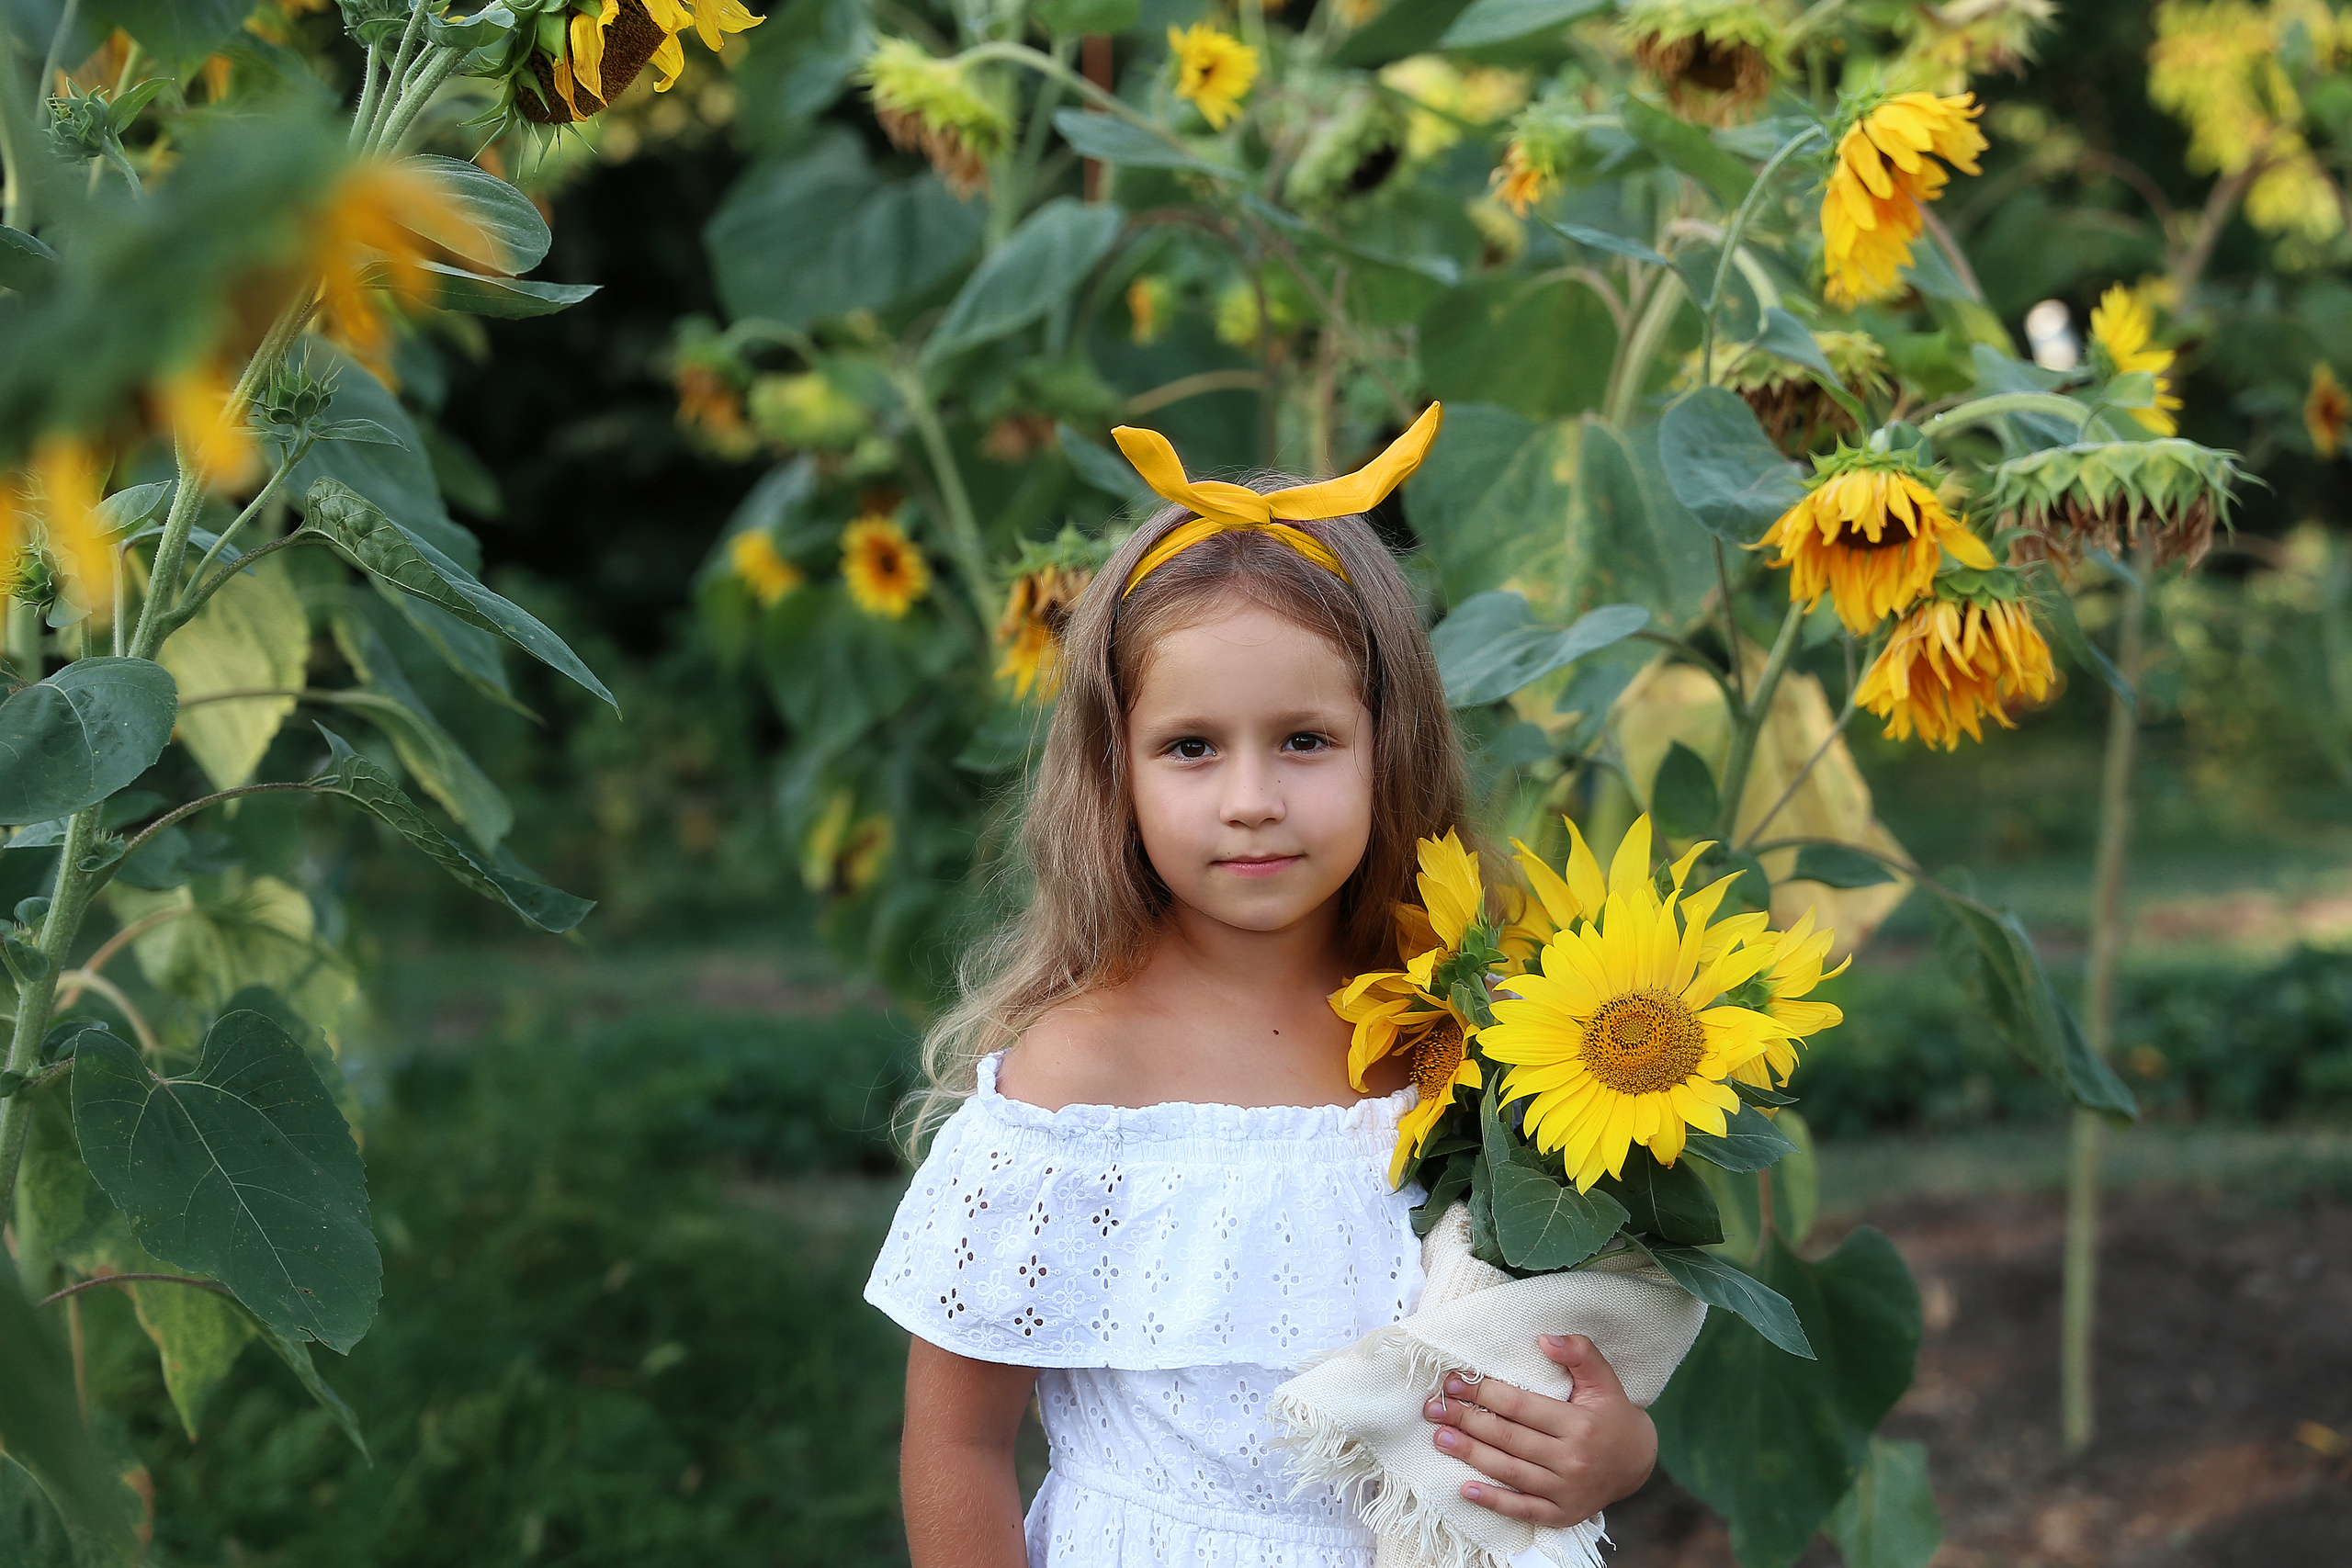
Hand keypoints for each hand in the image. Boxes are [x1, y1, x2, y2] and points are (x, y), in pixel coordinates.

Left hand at [1421, 1333, 1656, 1527]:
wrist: (1638, 1463)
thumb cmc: (1613, 1415)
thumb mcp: (1604, 1379)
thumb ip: (1580, 1352)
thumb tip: (1545, 1338)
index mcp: (1580, 1423)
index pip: (1521, 1406)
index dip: (1485, 1392)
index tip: (1454, 1381)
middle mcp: (1572, 1459)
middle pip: (1509, 1438)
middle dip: (1467, 1420)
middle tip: (1435, 1408)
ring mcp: (1566, 1490)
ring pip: (1510, 1470)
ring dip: (1471, 1455)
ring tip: (1440, 1438)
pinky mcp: (1562, 1514)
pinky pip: (1523, 1508)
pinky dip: (1494, 1500)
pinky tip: (1465, 1489)